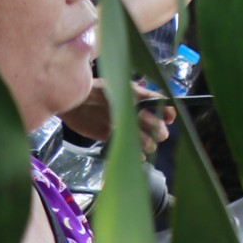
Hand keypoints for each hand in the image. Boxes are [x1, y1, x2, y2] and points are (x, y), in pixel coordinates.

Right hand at [61, 79, 175, 156]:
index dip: (169, 113)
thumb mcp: (120, 87)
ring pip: (147, 142)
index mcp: (136, 94)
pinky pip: (129, 148)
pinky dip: (137, 154)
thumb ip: (138, 96)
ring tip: (147, 145)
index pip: (161, 103)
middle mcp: (132, 109)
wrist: (73, 98)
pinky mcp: (108, 135)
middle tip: (157, 135)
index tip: (169, 119)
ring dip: (149, 145)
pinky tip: (139, 156)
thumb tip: (154, 105)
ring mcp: (120, 123)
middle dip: (160, 133)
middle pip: (158, 127)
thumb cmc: (97, 91)